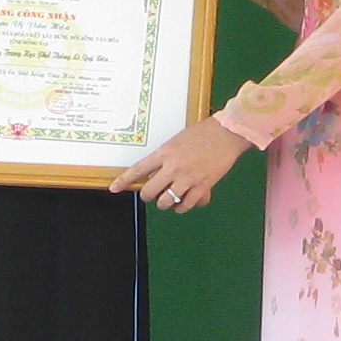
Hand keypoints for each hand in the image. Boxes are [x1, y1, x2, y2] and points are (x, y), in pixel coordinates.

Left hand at [111, 114, 249, 213]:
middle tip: (151, 194)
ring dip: (165, 203)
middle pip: (149, 191)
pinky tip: (183, 203)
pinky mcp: (203, 186)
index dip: (123, 181)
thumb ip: (166, 157)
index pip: (138, 169)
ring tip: (168, 199)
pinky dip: (183, 207)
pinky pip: (187, 205)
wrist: (226, 133)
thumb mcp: (177, 141)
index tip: (114, 188)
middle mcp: (173, 167)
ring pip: (166, 202)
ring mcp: (188, 178)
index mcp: (165, 153)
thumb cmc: (203, 133)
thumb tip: (157, 174)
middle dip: (148, 196)